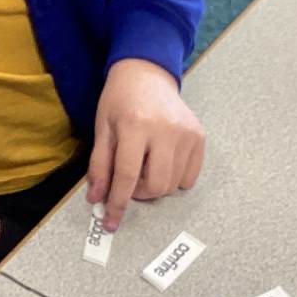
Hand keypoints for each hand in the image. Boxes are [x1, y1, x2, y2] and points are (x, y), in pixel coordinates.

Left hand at [85, 58, 205, 231]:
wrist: (147, 74)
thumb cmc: (120, 101)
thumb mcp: (102, 128)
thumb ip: (99, 165)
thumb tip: (97, 199)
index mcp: (136, 125)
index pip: (127, 176)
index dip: (118, 203)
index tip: (111, 222)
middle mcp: (166, 130)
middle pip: (156, 185)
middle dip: (139, 194)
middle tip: (129, 183)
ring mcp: (186, 134)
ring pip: (173, 185)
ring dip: (155, 187)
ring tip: (144, 168)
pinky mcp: (199, 137)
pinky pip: (189, 177)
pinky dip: (174, 180)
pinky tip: (162, 163)